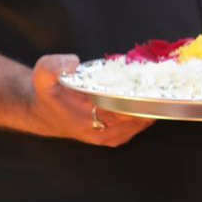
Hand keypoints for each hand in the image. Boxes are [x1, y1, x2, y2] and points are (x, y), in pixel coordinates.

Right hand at [30, 54, 149, 146]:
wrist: (42, 114)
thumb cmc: (47, 94)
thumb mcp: (42, 74)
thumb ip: (53, 66)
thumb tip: (73, 63)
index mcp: (87, 118)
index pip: (123, 110)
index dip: (139, 96)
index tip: (149, 81)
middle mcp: (100, 132)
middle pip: (138, 116)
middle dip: (149, 98)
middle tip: (159, 80)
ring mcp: (109, 138)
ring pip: (141, 122)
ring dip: (150, 105)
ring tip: (156, 87)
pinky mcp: (115, 137)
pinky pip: (138, 126)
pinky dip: (145, 112)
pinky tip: (147, 98)